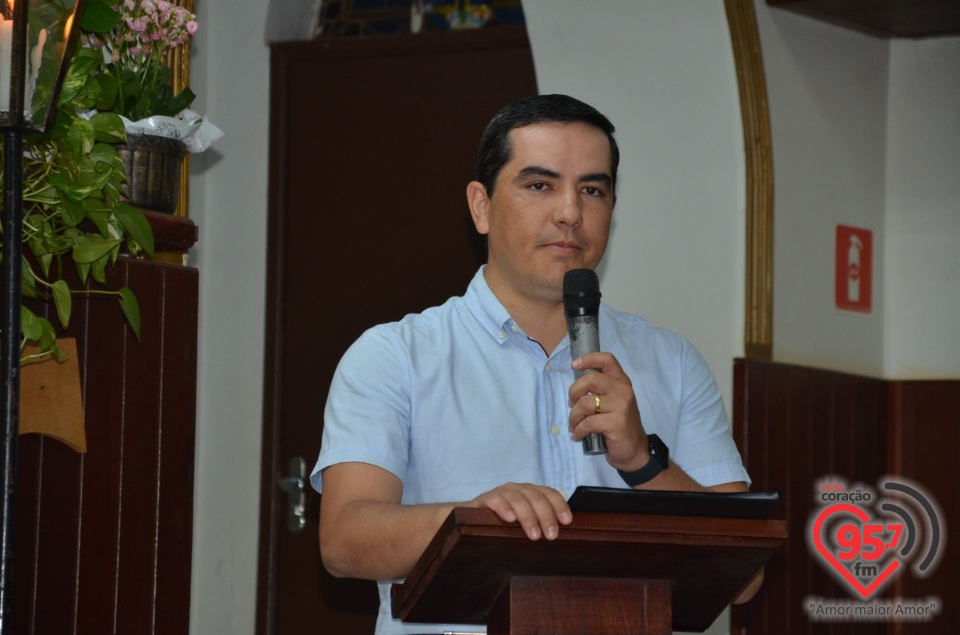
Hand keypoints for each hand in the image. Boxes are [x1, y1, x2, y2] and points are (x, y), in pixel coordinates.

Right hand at [467, 483, 572, 540]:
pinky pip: (496, 500)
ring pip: (519, 499)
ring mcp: (502, 492)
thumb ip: (539, 525)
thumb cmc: (503, 524)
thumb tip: (558, 536)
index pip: (549, 493)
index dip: (559, 505)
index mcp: (530, 493)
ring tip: (534, 535)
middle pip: (536, 497)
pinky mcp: (486, 498)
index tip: (567, 522)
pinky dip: (504, 508)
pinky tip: (510, 519)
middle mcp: (518, 489)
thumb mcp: (523, 523)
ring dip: (528, 517)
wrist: (471, 519)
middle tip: (551, 536)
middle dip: (546, 516)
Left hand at [568, 352, 648, 471]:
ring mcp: (621, 406)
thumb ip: (600, 392)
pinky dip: (578, 430)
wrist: (635, 451)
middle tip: (571, 404)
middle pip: (591, 378)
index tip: (574, 364)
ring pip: (585, 403)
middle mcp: (623, 391)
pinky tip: (578, 435)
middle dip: (574, 391)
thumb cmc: (620, 426)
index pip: (607, 360)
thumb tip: (575, 391)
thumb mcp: (614, 403)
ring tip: (574, 425)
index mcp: (622, 383)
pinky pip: (587, 422)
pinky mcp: (616, 422)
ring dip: (573, 416)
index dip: (589, 358)